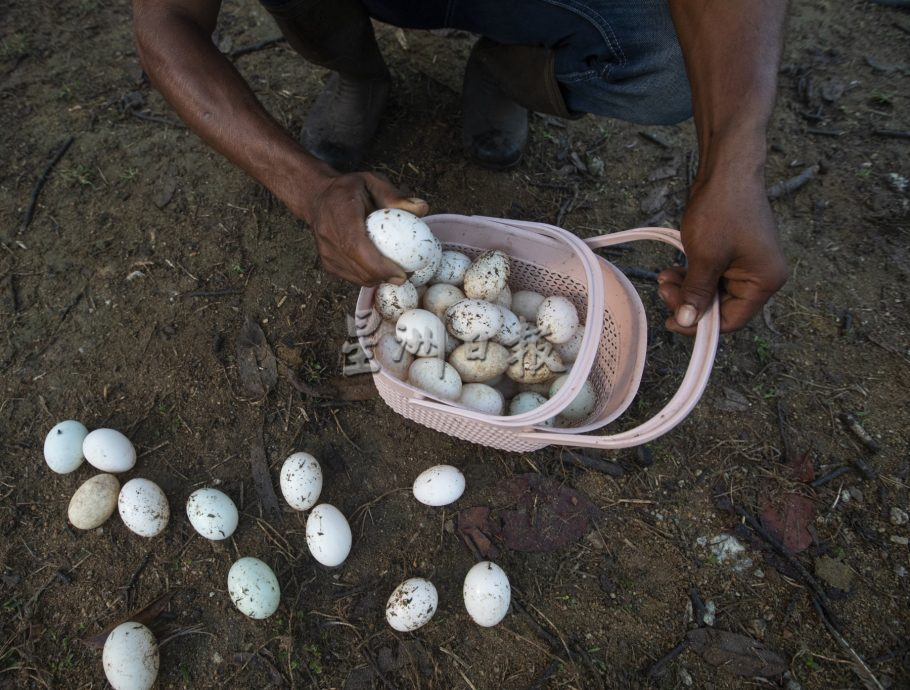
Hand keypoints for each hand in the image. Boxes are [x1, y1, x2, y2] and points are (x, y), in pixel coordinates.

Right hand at [305, 171, 428, 285]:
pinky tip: (381, 270)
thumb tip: (423, 209)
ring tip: (397, 272)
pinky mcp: (327, 263)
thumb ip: (396, 196)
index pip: (356, 246)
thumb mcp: (373, 182)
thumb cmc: (349, 189)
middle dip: (385, 276)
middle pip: (357, 267)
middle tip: (407, 275)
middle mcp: (328, 235)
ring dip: (378, 279)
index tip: (401, 274)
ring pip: (355, 277)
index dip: (379, 265)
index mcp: (340, 213)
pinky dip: (369, 277)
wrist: (317, 197)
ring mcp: (325, 252)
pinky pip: (351, 277)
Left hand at [657, 175, 787, 334]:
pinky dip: (692, 275)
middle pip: (722, 307)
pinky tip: (671, 270)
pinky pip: (712, 275)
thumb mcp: (705, 257)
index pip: (732, 321)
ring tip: (663, 278)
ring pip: (713, 291)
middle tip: (663, 291)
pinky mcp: (735, 253)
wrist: (727, 168)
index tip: (672, 321)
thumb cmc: (723, 209)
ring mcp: (749, 264)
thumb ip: (697, 293)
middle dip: (689, 302)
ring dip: (686, 288)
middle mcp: (763, 276)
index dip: (700, 325)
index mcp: (765, 281)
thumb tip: (687, 321)